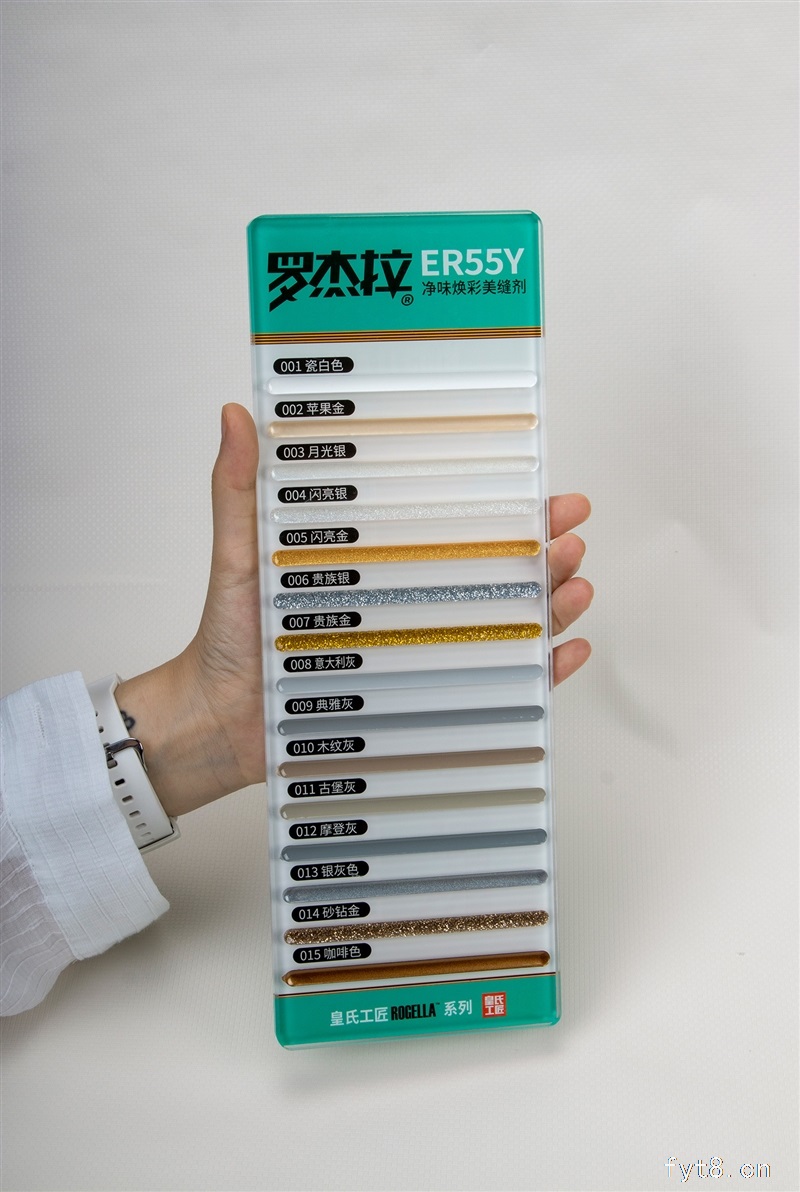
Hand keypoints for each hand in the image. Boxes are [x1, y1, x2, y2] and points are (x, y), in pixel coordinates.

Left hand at [116, 405, 591, 816]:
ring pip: (504, 624)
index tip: (545, 486)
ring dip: (549, 605)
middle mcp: (408, 601)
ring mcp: (421, 651)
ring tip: (574, 586)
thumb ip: (237, 490)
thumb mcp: (238, 555)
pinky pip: (493, 688)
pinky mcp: (424, 703)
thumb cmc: (226, 638)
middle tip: (571, 536)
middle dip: (543, 552)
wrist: (216, 721)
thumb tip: (235, 414)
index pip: (452, 524)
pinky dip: (535, 674)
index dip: (505, 506)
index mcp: (379, 560)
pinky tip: (564, 652)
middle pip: (493, 570)